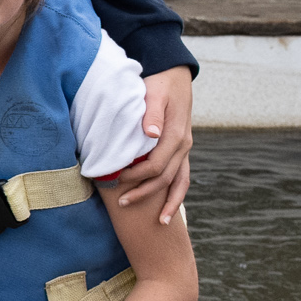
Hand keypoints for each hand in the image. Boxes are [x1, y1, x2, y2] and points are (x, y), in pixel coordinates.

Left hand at [112, 69, 195, 222]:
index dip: (135, 176)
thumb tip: (152, 134)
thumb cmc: (159, 85)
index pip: (155, 164)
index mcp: (175, 134)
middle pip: (165, 178)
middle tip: (121, 203)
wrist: (175, 78)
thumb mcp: (154, 94)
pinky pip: (182, 178)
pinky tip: (169, 211)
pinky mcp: (182, 152)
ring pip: (180, 183)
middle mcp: (184, 145)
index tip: (115, 180)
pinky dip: (177, 195)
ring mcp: (185, 150)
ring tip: (160, 222)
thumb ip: (152, 113)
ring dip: (169, 203)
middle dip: (144, 192)